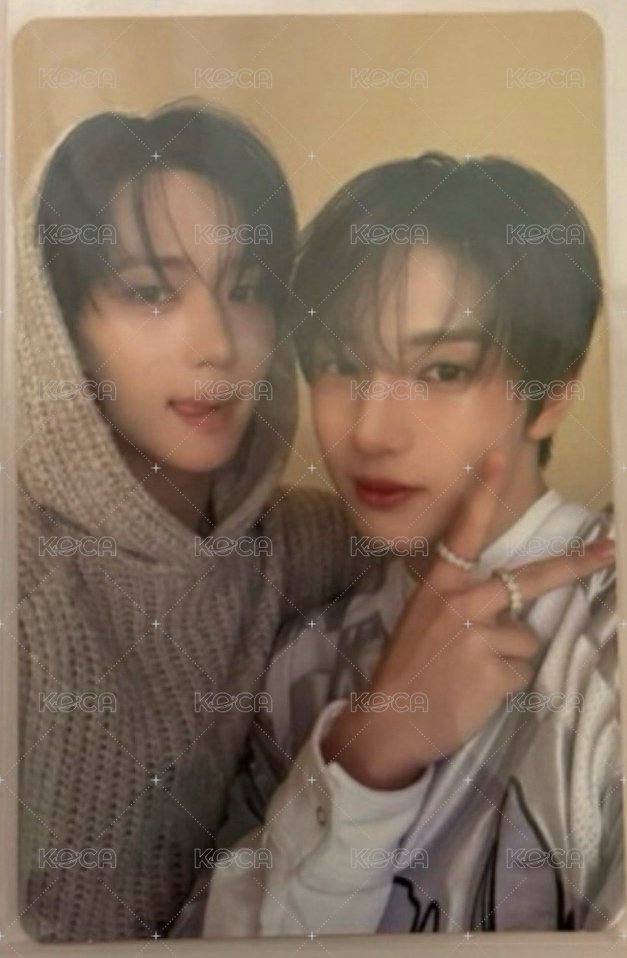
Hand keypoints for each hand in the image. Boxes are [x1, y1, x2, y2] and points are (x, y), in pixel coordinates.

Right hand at [321, 451, 614, 788]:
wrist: (390, 720)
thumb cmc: (407, 669)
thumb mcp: (422, 621)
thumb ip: (461, 604)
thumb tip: (511, 606)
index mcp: (439, 585)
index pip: (465, 530)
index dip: (483, 493)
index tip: (500, 457)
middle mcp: (461, 600)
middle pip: (531, 578)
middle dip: (576, 565)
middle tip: (610, 550)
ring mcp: (479, 633)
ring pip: (526, 637)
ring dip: (509, 656)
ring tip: (473, 673)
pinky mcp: (494, 667)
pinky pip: (522, 671)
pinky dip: (507, 685)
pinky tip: (477, 691)